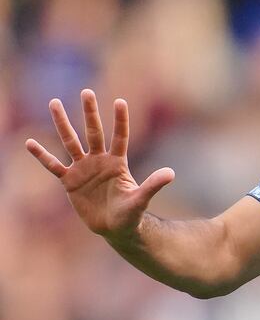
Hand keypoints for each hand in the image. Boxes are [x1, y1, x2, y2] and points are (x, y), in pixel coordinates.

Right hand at [25, 89, 174, 241]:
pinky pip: (53, 166)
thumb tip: (171, 173)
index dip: (120, 120)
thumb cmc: (131, 213)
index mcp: (118, 162)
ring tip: (54, 103)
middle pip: (94, 132)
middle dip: (90, 113)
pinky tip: (29, 142)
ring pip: (71, 142)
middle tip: (86, 91)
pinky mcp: (70, 181)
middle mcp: (100, 160)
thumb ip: (153, 185)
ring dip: (62, 124)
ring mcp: (83, 169)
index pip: (120, 136)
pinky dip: (42, 155)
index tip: (120, 101)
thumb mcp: (141, 199)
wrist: (114, 228)